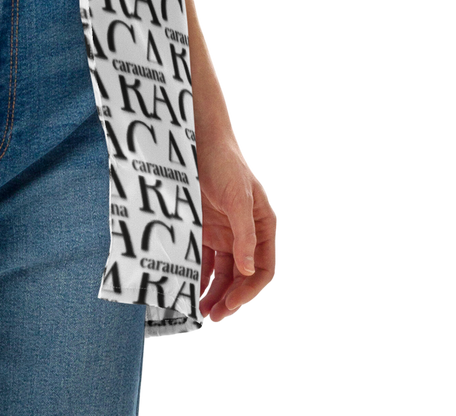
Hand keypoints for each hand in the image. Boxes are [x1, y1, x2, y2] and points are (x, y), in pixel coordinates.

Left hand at [196, 130, 278, 323]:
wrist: (199, 138)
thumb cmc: (226, 162)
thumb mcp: (239, 197)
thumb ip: (245, 235)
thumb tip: (249, 269)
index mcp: (264, 227)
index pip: (264, 270)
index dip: (249, 292)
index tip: (232, 306)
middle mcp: (247, 235)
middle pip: (243, 277)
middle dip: (230, 299)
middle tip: (214, 317)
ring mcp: (226, 233)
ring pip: (223, 273)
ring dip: (214, 292)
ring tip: (201, 310)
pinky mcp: (205, 229)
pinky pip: (204, 259)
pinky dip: (199, 275)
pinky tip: (190, 288)